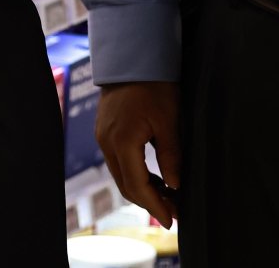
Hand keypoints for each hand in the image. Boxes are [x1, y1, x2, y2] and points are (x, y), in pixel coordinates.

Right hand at [96, 81, 180, 225]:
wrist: (132, 58)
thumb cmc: (154, 85)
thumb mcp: (169, 120)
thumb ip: (171, 155)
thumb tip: (175, 186)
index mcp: (123, 142)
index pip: (138, 186)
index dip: (155, 205)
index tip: (170, 220)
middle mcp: (107, 143)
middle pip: (126, 185)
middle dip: (149, 202)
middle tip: (173, 213)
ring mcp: (103, 137)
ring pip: (121, 175)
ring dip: (142, 189)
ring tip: (168, 198)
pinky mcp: (105, 132)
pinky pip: (118, 162)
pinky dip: (135, 174)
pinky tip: (154, 177)